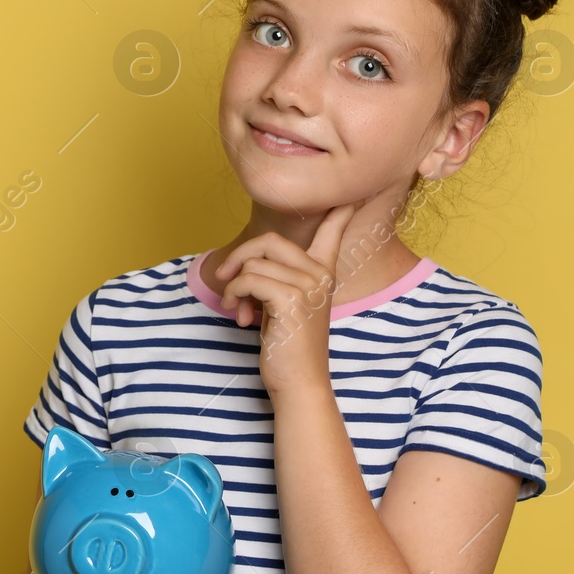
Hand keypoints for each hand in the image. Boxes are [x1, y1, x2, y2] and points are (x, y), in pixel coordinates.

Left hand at [212, 203, 357, 396]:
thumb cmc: (288, 346)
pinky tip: (238, 315)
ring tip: (235, 308)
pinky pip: (248, 279)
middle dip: (239, 256)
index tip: (346, 190)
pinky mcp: (291, 299)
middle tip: (226, 280)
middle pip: (270, 240)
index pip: (333, 228)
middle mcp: (320, 274)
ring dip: (233, 286)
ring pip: (253, 263)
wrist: (299, 383)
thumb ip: (275, 277)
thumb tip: (243, 263)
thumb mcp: (284, 305)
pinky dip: (233, 295)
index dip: (337, 206)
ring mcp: (308, 286)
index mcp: (323, 272)